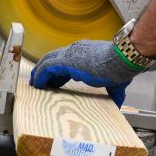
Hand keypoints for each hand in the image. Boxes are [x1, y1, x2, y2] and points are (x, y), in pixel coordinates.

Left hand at [29, 40, 143, 105]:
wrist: (120, 59)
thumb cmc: (119, 68)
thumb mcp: (115, 82)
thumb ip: (114, 92)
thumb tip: (118, 104)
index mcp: (86, 54)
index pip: (66, 61)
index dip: (59, 73)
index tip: (55, 83)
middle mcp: (75, 51)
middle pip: (54, 58)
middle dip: (46, 71)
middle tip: (41, 83)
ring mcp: (70, 55)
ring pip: (47, 61)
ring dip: (39, 72)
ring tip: (34, 84)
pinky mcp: (66, 61)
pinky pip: (47, 68)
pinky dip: (40, 76)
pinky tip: (37, 84)